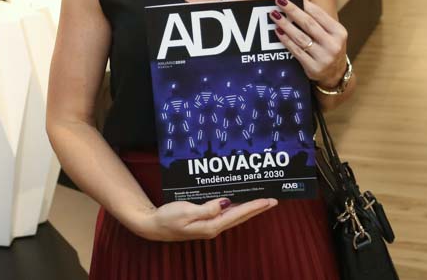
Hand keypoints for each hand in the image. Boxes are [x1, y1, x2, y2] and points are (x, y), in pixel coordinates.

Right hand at [133, 197, 277, 241]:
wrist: (153, 226)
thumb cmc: (167, 218)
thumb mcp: (186, 211)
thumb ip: (207, 208)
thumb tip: (225, 202)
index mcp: (211, 226)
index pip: (238, 214)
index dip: (254, 206)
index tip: (268, 200)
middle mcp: (214, 227)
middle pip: (240, 216)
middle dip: (257, 208)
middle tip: (273, 199)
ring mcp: (210, 225)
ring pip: (235, 215)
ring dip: (249, 208)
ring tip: (261, 200)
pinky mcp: (205, 222)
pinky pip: (225, 214)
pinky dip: (236, 207)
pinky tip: (239, 201)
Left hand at [269, 0, 347, 88]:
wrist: (335, 75)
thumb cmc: (329, 48)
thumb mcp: (331, 34)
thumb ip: (318, 21)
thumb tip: (296, 1)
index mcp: (339, 32)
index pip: (319, 14)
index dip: (303, 3)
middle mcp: (333, 44)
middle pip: (308, 24)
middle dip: (292, 10)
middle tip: (279, 1)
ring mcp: (324, 57)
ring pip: (300, 37)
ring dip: (285, 24)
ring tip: (274, 15)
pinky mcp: (313, 68)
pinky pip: (296, 51)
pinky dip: (286, 40)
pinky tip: (278, 31)